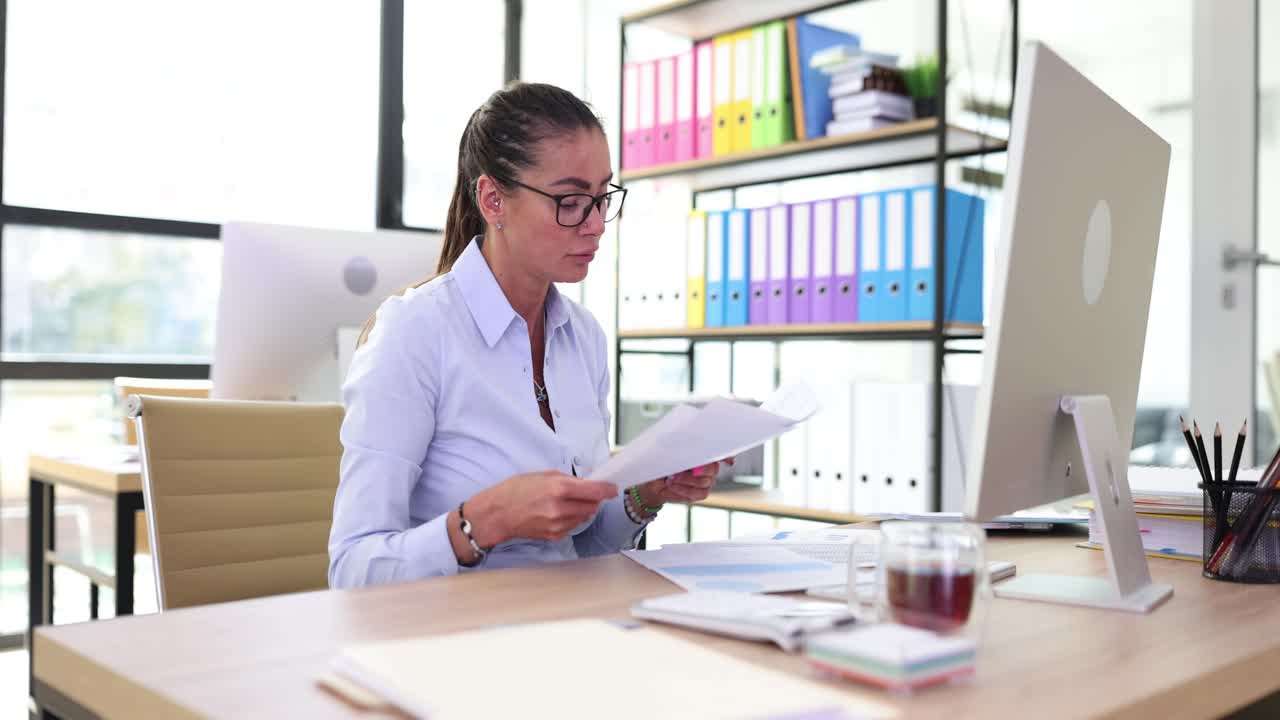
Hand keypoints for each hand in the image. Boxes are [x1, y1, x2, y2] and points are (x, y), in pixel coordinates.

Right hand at [469, 471, 617, 543]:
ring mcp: (557, 524)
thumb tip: (586, 484)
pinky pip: (572, 526)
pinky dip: (571, 519)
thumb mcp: (541, 475)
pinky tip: (557, 513)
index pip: (593, 491)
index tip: (612, 489)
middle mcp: (560, 508)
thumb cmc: (515, 491)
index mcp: (558, 488)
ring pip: (584, 517)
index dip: (606, 490)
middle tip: (587, 493)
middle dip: (593, 499)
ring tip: (566, 502)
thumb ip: (566, 479)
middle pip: (592, 506)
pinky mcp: (554, 535)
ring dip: (582, 510)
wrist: (498, 514)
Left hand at [637, 458, 733, 506]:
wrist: (654, 483)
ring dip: (685, 480)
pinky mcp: (702, 493)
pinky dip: (684, 489)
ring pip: (705, 481)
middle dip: (698, 469)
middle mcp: (709, 467)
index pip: (720, 452)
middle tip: (680, 469)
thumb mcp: (669, 455)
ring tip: (671, 478)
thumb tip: (688, 453)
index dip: (726, 455)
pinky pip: (699, 493)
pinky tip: (673, 485)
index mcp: (703, 453)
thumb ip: (681, 452)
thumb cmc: (663, 465)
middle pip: (713, 467)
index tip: (726, 459)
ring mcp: (707, 480)